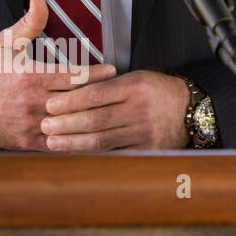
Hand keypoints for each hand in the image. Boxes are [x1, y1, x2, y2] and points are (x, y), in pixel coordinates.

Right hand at [0, 0, 118, 149]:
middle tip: (120, 90)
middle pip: (76, 101)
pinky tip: (92, 134)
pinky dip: (75, 138)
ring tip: (112, 112)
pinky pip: (58, 142)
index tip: (113, 70)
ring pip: (70, 124)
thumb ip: (29, 23)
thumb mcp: (6, 43)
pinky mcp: (27, 142)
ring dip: (91, 118)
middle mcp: (32, 103)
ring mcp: (31, 124)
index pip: (73, 77)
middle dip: (100, 95)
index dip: (96, 74)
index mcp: (30, 77)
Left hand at [39, 69, 191, 150]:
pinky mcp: (148, 150)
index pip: (95, 94)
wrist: (191, 110)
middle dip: (66, 123)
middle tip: (44, 125)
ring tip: (53, 142)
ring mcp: (144, 132)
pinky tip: (76, 156)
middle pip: (95, 119)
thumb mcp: (136, 78)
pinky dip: (93, 156)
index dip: (69, 101)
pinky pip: (115, 155)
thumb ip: (107, 85)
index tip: (50, 105)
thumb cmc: (158, 92)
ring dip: (73, 142)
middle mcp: (140, 109)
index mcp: (134, 86)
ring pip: (102, 140)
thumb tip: (70, 93)